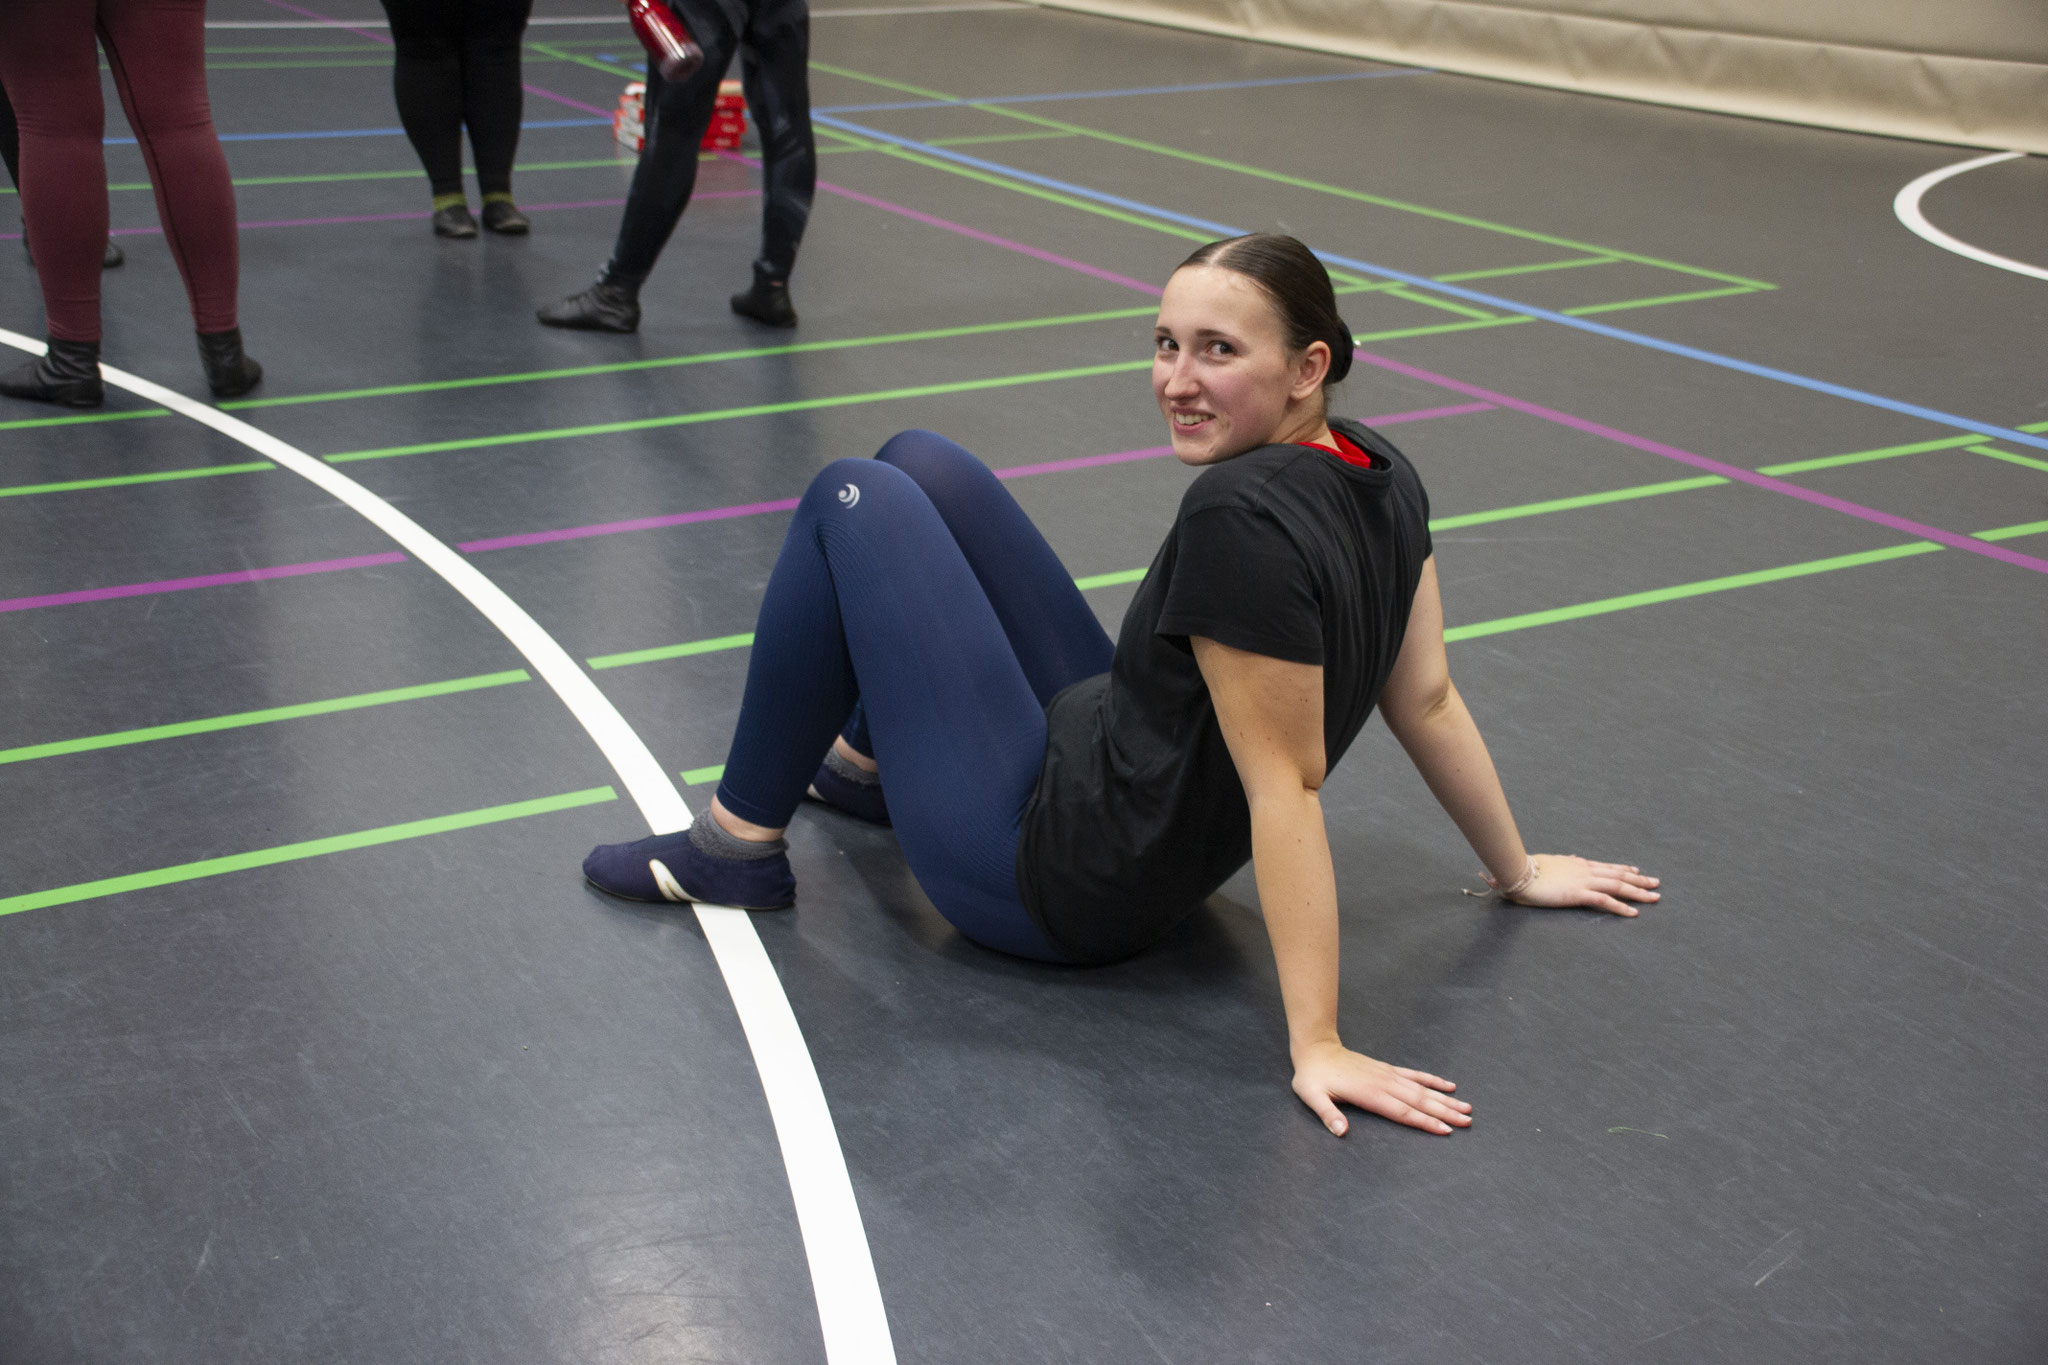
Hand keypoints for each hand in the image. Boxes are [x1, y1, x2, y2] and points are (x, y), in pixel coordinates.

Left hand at [1291, 1040, 1471, 1136]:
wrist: (1316, 1049)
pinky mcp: (1387, 1069)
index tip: (1445, 1130)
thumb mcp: (1312, 1097)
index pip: (1403, 1112)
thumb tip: (1341, 1132)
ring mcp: (1388, 1075)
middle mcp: (1384, 1083)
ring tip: (1467, 1108)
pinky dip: (1432, 1080)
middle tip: (1468, 1122)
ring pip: (1422, 1089)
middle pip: (1419, 1101)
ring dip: (1445, 1099)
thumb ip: (1328, 1114)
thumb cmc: (1312, 1077)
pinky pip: (1414, 1075)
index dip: (1425, 1122)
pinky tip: (1449, 1086)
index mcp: (1370, 1094)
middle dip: (1445, 1113)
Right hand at [1506, 854, 1659, 916]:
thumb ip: (1565, 861)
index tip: (1637, 871)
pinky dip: (1621, 906)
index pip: (1607, 866)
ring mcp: (1583, 881)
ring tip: (1654, 897)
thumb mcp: (1551, 862)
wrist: (1519, 872)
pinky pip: (1604, 900)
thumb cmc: (1530, 869)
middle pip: (1619, 875)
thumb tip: (1574, 858)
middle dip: (1639, 880)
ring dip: (1638, 892)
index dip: (1624, 869)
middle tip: (1656, 884)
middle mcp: (1585, 870)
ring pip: (1618, 886)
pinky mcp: (1577, 894)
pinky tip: (1634, 912)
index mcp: (1578, 864)